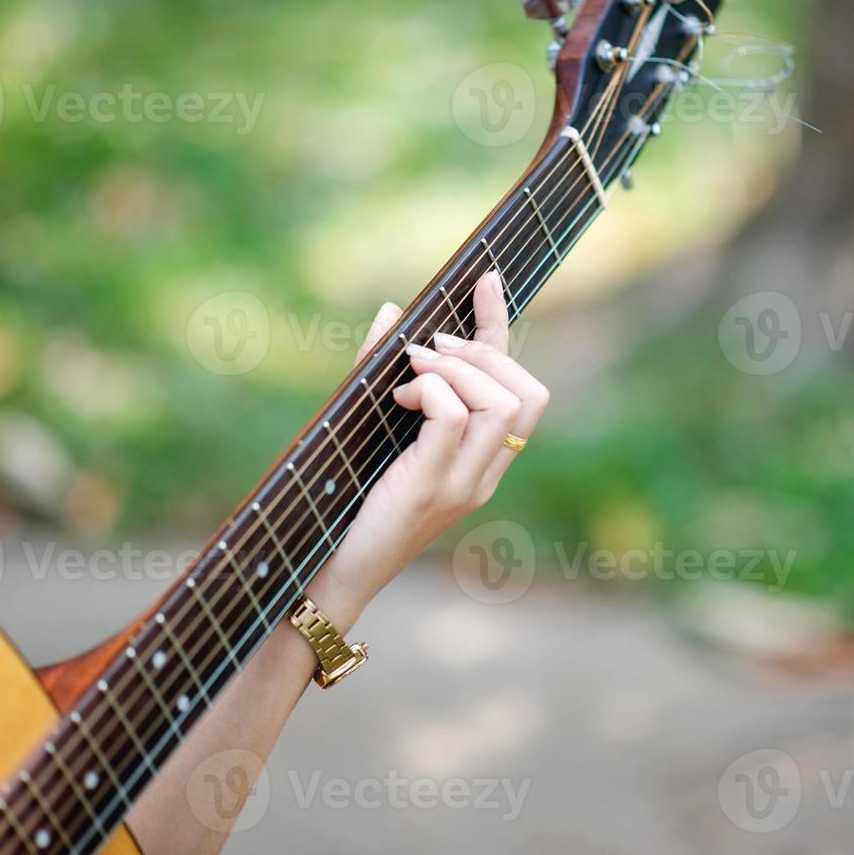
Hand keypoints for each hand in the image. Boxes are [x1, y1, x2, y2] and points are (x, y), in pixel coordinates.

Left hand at [305, 271, 548, 624]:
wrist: (326, 573)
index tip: (487, 281)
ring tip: (412, 371)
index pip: (520, 390)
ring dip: (457, 370)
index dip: (503, 329)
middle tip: (430, 347)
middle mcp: (483, 473)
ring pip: (500, 404)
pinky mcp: (431, 489)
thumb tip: (391, 311)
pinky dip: (430, 390)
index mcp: (479, 460)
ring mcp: (463, 485)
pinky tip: (399, 394)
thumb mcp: (368, 426)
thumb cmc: (345, 501)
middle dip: (483, 351)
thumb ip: (378, 370)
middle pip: (527, 395)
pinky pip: (452, 418)